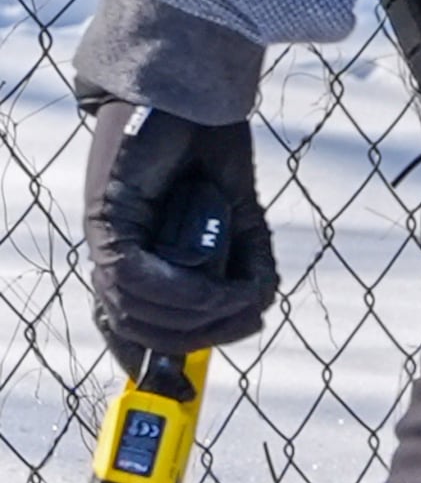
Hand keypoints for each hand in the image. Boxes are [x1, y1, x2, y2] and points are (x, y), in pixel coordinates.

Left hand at [81, 100, 277, 359]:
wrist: (194, 98)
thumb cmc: (210, 152)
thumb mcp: (240, 220)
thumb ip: (244, 264)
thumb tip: (253, 309)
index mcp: (135, 256)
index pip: (122, 325)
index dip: (148, 360)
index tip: (179, 385)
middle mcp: (112, 253)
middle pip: (137, 329)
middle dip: (197, 339)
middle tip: (244, 321)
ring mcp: (106, 237)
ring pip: (138, 310)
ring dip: (198, 314)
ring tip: (242, 297)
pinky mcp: (107, 218)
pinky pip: (136, 278)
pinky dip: (181, 291)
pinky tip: (215, 284)